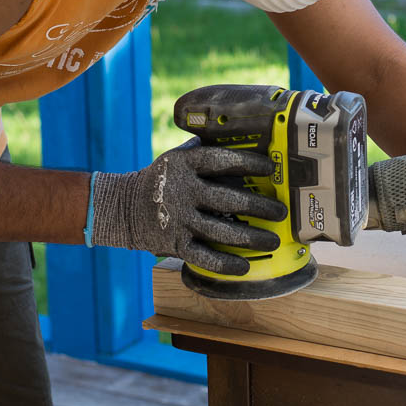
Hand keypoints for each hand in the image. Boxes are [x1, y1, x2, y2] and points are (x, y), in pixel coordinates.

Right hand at [90, 137, 286, 274]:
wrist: (123, 206)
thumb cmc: (165, 177)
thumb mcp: (179, 157)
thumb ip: (206, 149)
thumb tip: (247, 139)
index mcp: (185, 164)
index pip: (220, 160)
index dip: (248, 162)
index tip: (272, 167)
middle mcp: (182, 190)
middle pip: (226, 199)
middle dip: (258, 207)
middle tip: (281, 212)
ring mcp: (178, 219)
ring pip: (220, 231)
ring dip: (249, 238)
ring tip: (272, 241)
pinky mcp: (174, 244)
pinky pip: (203, 257)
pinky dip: (225, 264)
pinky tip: (244, 267)